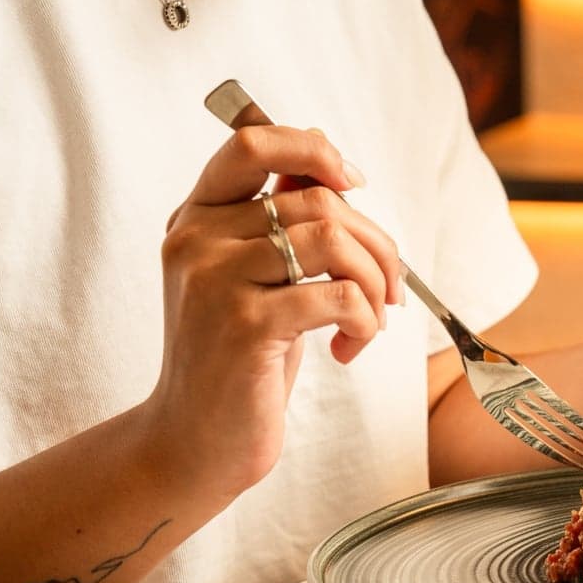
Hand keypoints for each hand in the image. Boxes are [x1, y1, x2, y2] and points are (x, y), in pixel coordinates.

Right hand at [142, 126, 402, 497]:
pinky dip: (365, 322)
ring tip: (368, 321)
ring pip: (333, 240)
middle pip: (318, 199)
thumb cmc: (239, 357)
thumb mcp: (256, 277)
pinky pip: (338, 296)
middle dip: (376, 244)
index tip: (354, 183)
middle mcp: (197, 239)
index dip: (315, 149)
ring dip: (374, 284)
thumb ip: (280, 220)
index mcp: (197, 217)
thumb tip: (327, 161)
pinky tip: (349, 348)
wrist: (194, 440)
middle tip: (388, 289)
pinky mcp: (244, 325)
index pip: (252, 142)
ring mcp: (216, 281)